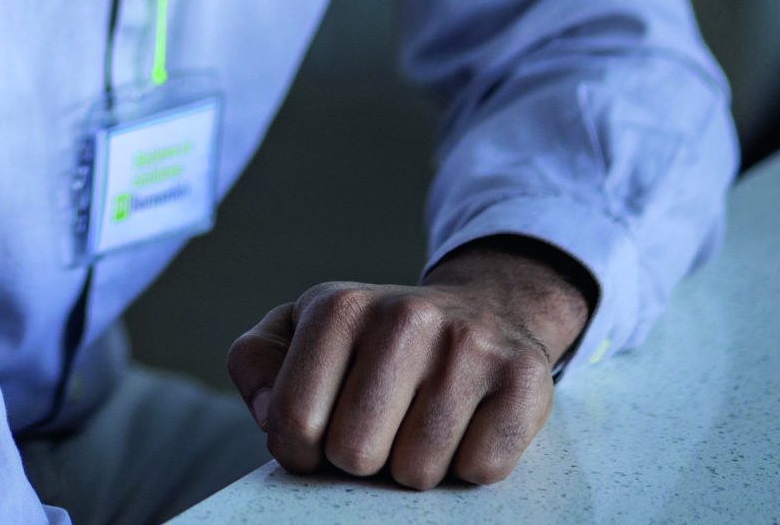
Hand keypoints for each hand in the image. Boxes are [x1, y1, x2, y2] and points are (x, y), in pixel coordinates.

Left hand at [225, 239, 593, 489]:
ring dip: (413, 467)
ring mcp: (468, 346)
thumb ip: (256, 363)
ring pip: (417, 471)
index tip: (316, 439)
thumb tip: (270, 413)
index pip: (293, 421)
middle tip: (378, 429)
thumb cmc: (375, 341)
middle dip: (360, 461)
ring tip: (420, 424)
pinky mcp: (524, 379)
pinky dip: (469, 465)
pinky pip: (480, 470)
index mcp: (338, 308)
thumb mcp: (301, 331)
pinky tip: (466, 426)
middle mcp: (404, 317)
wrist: (484, 311)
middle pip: (355, 454)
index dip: (299, 451)